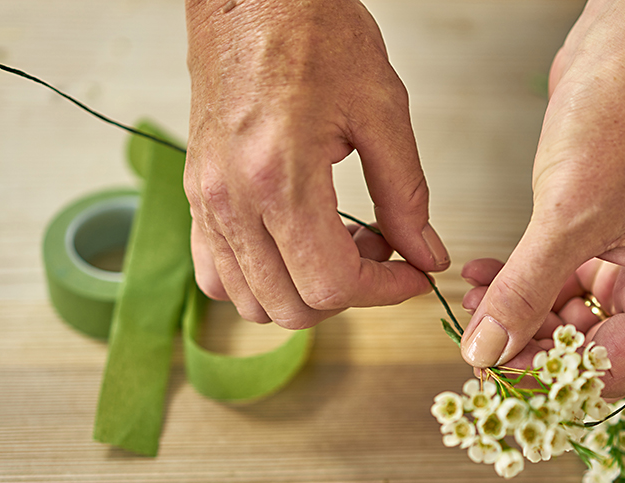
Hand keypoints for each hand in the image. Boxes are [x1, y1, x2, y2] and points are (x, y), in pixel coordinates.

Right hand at [183, 0, 448, 329]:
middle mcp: (232, 199)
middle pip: (291, 306)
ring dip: (305, 291)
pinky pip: (217, 275)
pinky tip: (294, 246)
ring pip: (252, 301)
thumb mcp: (382, 111)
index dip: (384, 291)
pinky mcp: (197, 195)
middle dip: (349, 295)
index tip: (412, 274)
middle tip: (380, 254)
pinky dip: (260, 281)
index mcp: (280, 176)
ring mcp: (208, 201)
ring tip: (338, 246)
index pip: (331, 284)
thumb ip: (407, 196)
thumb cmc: (313, 35)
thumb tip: (426, 255)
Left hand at [459, 1, 624, 397]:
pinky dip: (518, 281)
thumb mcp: (568, 215)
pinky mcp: (595, 233)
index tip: (497, 374)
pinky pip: (553, 278)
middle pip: (585, 346)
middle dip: (527, 345)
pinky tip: (481, 274)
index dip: (553, 378)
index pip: (611, 367)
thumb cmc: (622, 119)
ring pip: (563, 314)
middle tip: (475, 342)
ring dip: (515, 313)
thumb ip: (525, 291)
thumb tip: (486, 353)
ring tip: (472, 304)